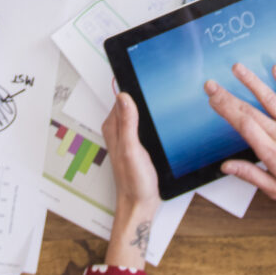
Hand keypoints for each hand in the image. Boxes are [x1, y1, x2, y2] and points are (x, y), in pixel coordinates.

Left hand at [102, 91, 160, 268]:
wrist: (141, 204)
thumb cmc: (134, 182)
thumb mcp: (132, 150)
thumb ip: (128, 124)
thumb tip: (124, 97)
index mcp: (114, 127)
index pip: (121, 96)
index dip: (133, 83)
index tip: (145, 70)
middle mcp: (119, 129)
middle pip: (130, 102)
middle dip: (141, 91)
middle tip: (157, 78)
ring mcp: (128, 137)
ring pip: (138, 113)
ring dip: (147, 105)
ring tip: (160, 94)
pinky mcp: (138, 144)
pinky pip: (143, 124)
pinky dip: (152, 118)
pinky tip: (162, 119)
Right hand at [210, 61, 275, 225]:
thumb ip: (251, 175)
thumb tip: (227, 167)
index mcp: (273, 154)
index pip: (244, 125)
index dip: (225, 110)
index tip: (212, 100)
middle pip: (250, 111)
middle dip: (227, 96)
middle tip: (211, 85)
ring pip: (270, 99)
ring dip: (252, 82)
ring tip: (237, 68)